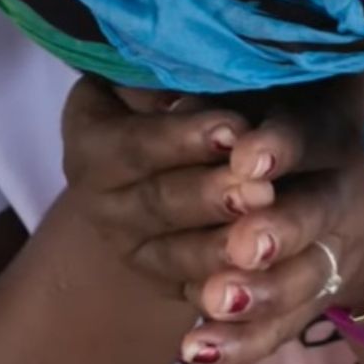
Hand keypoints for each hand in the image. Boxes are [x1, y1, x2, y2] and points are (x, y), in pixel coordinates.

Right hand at [59, 76, 273, 293]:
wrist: (181, 154)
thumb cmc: (185, 92)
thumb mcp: (174, 78)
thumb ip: (182, 80)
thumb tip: (207, 69)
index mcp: (93, 141)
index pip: (133, 144)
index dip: (182, 138)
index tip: (235, 128)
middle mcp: (101, 201)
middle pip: (158, 202)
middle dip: (211, 196)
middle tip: (261, 189)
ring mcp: (132, 248)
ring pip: (179, 256)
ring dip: (224, 248)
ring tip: (270, 236)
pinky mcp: (167, 283)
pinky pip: (198, 294)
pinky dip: (232, 293)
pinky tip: (266, 282)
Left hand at [167, 76, 363, 363]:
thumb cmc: (306, 106)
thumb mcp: (289, 88)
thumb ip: (240, 89)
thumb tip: (170, 91)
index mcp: (335, 127)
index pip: (313, 134)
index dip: (282, 146)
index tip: (245, 155)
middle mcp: (341, 191)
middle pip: (314, 213)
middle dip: (278, 231)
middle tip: (243, 244)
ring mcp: (334, 250)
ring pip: (301, 278)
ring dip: (258, 293)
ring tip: (215, 300)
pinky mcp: (316, 294)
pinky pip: (282, 326)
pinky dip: (241, 341)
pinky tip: (197, 350)